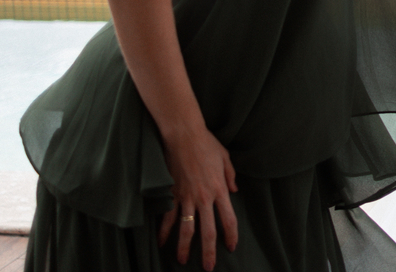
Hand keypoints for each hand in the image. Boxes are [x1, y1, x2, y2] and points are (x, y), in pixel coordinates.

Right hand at [158, 127, 238, 270]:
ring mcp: (186, 197)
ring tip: (183, 261)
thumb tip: (234, 191)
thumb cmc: (206, 144)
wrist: (184, 136)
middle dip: (208, 252)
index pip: (229, 219)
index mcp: (220, 189)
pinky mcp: (171, 194)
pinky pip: (167, 217)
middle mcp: (204, 197)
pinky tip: (161, 243)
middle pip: (207, 231)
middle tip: (208, 267)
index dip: (231, 236)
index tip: (231, 247)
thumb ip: (230, 176)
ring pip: (186, 229)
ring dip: (183, 247)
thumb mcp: (225, 158)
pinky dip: (164, 231)